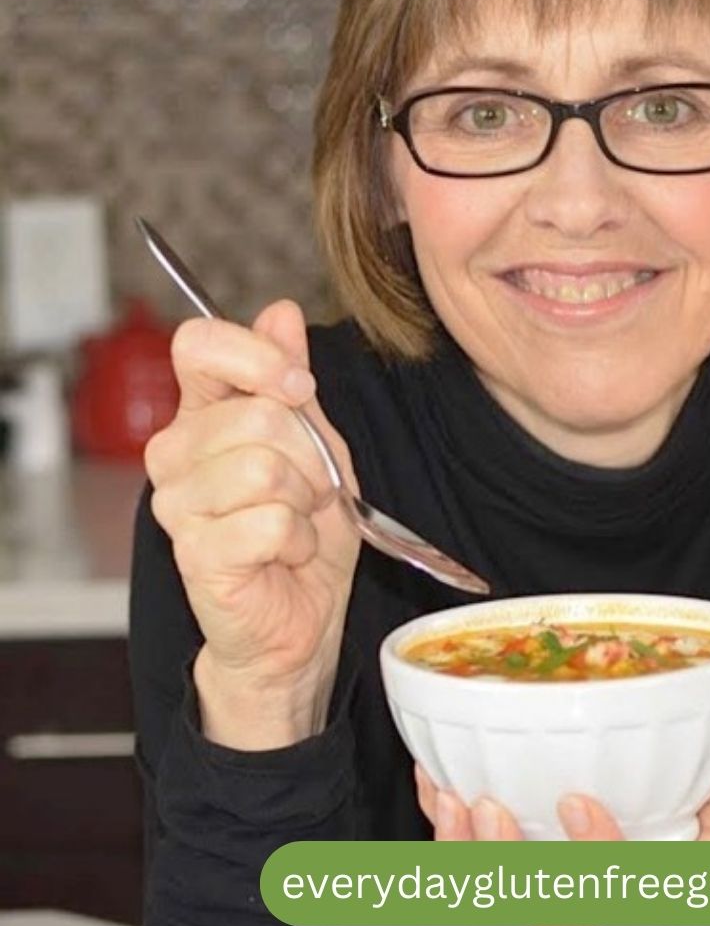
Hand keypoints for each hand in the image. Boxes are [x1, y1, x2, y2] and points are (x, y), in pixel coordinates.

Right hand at [144, 299, 362, 749]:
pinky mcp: (194, 553)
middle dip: (312, 454)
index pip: (199, 345)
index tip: (300, 387)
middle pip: (257, 414)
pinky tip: (287, 554)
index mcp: (203, 413)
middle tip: (313, 487)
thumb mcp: (318, 441)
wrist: (304, 614)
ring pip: (265, 467)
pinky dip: (300, 539)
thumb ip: (292, 380)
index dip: (257, 356)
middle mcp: (175, 451)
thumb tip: (281, 311)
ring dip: (307, 498)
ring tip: (299, 520)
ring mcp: (177, 504)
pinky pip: (270, 522)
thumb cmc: (306, 527)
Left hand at [413, 697, 709, 925]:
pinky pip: (473, 851)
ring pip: (500, 887)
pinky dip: (447, 820)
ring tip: (452, 796)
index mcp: (658, 872)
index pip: (622, 889)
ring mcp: (558, 865)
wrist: (699, 802)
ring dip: (464, 849)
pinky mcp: (525, 838)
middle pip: (546, 906)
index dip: (594, 860)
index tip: (580, 802)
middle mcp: (601, 882)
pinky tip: (434, 779)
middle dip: (507, 868)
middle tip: (489, 807)